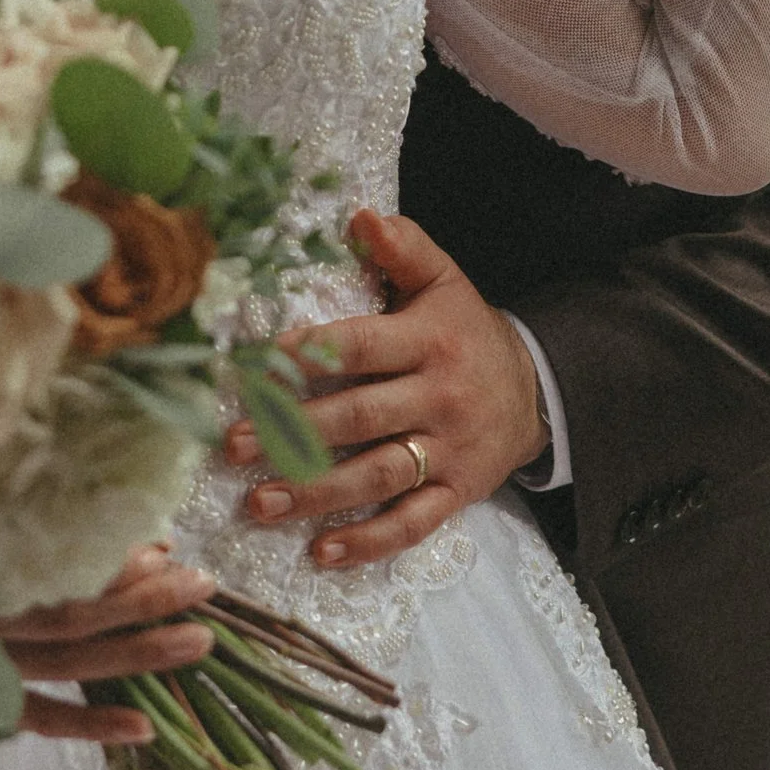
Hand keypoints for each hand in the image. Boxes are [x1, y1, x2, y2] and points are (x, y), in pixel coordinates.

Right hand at [0, 544, 215, 742]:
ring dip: (137, 653)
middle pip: (76, 613)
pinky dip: (91, 724)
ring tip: (199, 641)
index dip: (117, 563)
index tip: (165, 552)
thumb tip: (149, 541)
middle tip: (203, 585)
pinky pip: (41, 719)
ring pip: (69, 663)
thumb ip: (48, 532)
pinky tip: (145, 728)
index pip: (60, 567)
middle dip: (144, 601)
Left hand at [222, 210, 546, 568]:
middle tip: (233, 444)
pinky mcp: (457, 493)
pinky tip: (321, 553)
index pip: (363, 347)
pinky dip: (368, 542)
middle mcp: (439, 397)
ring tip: (259, 503)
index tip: (260, 365)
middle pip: (361, 418)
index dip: (312, 355)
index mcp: (430, 341)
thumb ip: (404, 248)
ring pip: (378, 475)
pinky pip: (411, 523)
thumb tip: (360, 215)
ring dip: (316, 492)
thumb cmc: (467, 332)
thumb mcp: (444, 281)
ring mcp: (449, 450)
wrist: (537, 391)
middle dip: (293, 432)